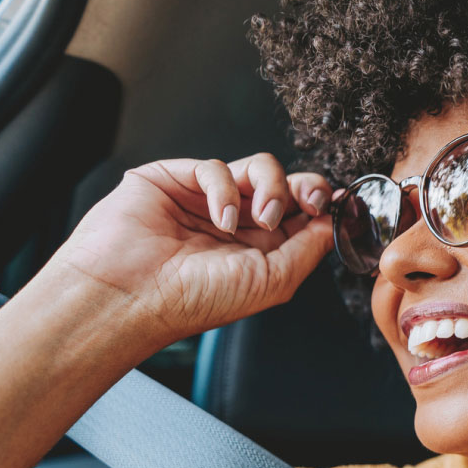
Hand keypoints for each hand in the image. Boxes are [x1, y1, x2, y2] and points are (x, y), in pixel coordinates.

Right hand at [44, 153, 335, 345]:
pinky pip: (216, 167)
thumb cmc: (195, 299)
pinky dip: (225, 189)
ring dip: (271, 187)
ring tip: (263, 217)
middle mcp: (236, 223)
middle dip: (305, 187)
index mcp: (260, 249)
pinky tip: (220, 218)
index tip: (334, 204)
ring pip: (257, 167)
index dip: (320, 203)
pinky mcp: (176, 180)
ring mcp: (207, 200)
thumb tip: (332, 221)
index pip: (301, 214)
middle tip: (309, 200)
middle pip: (286, 184)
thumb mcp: (273, 281)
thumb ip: (308, 249)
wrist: (133, 294)